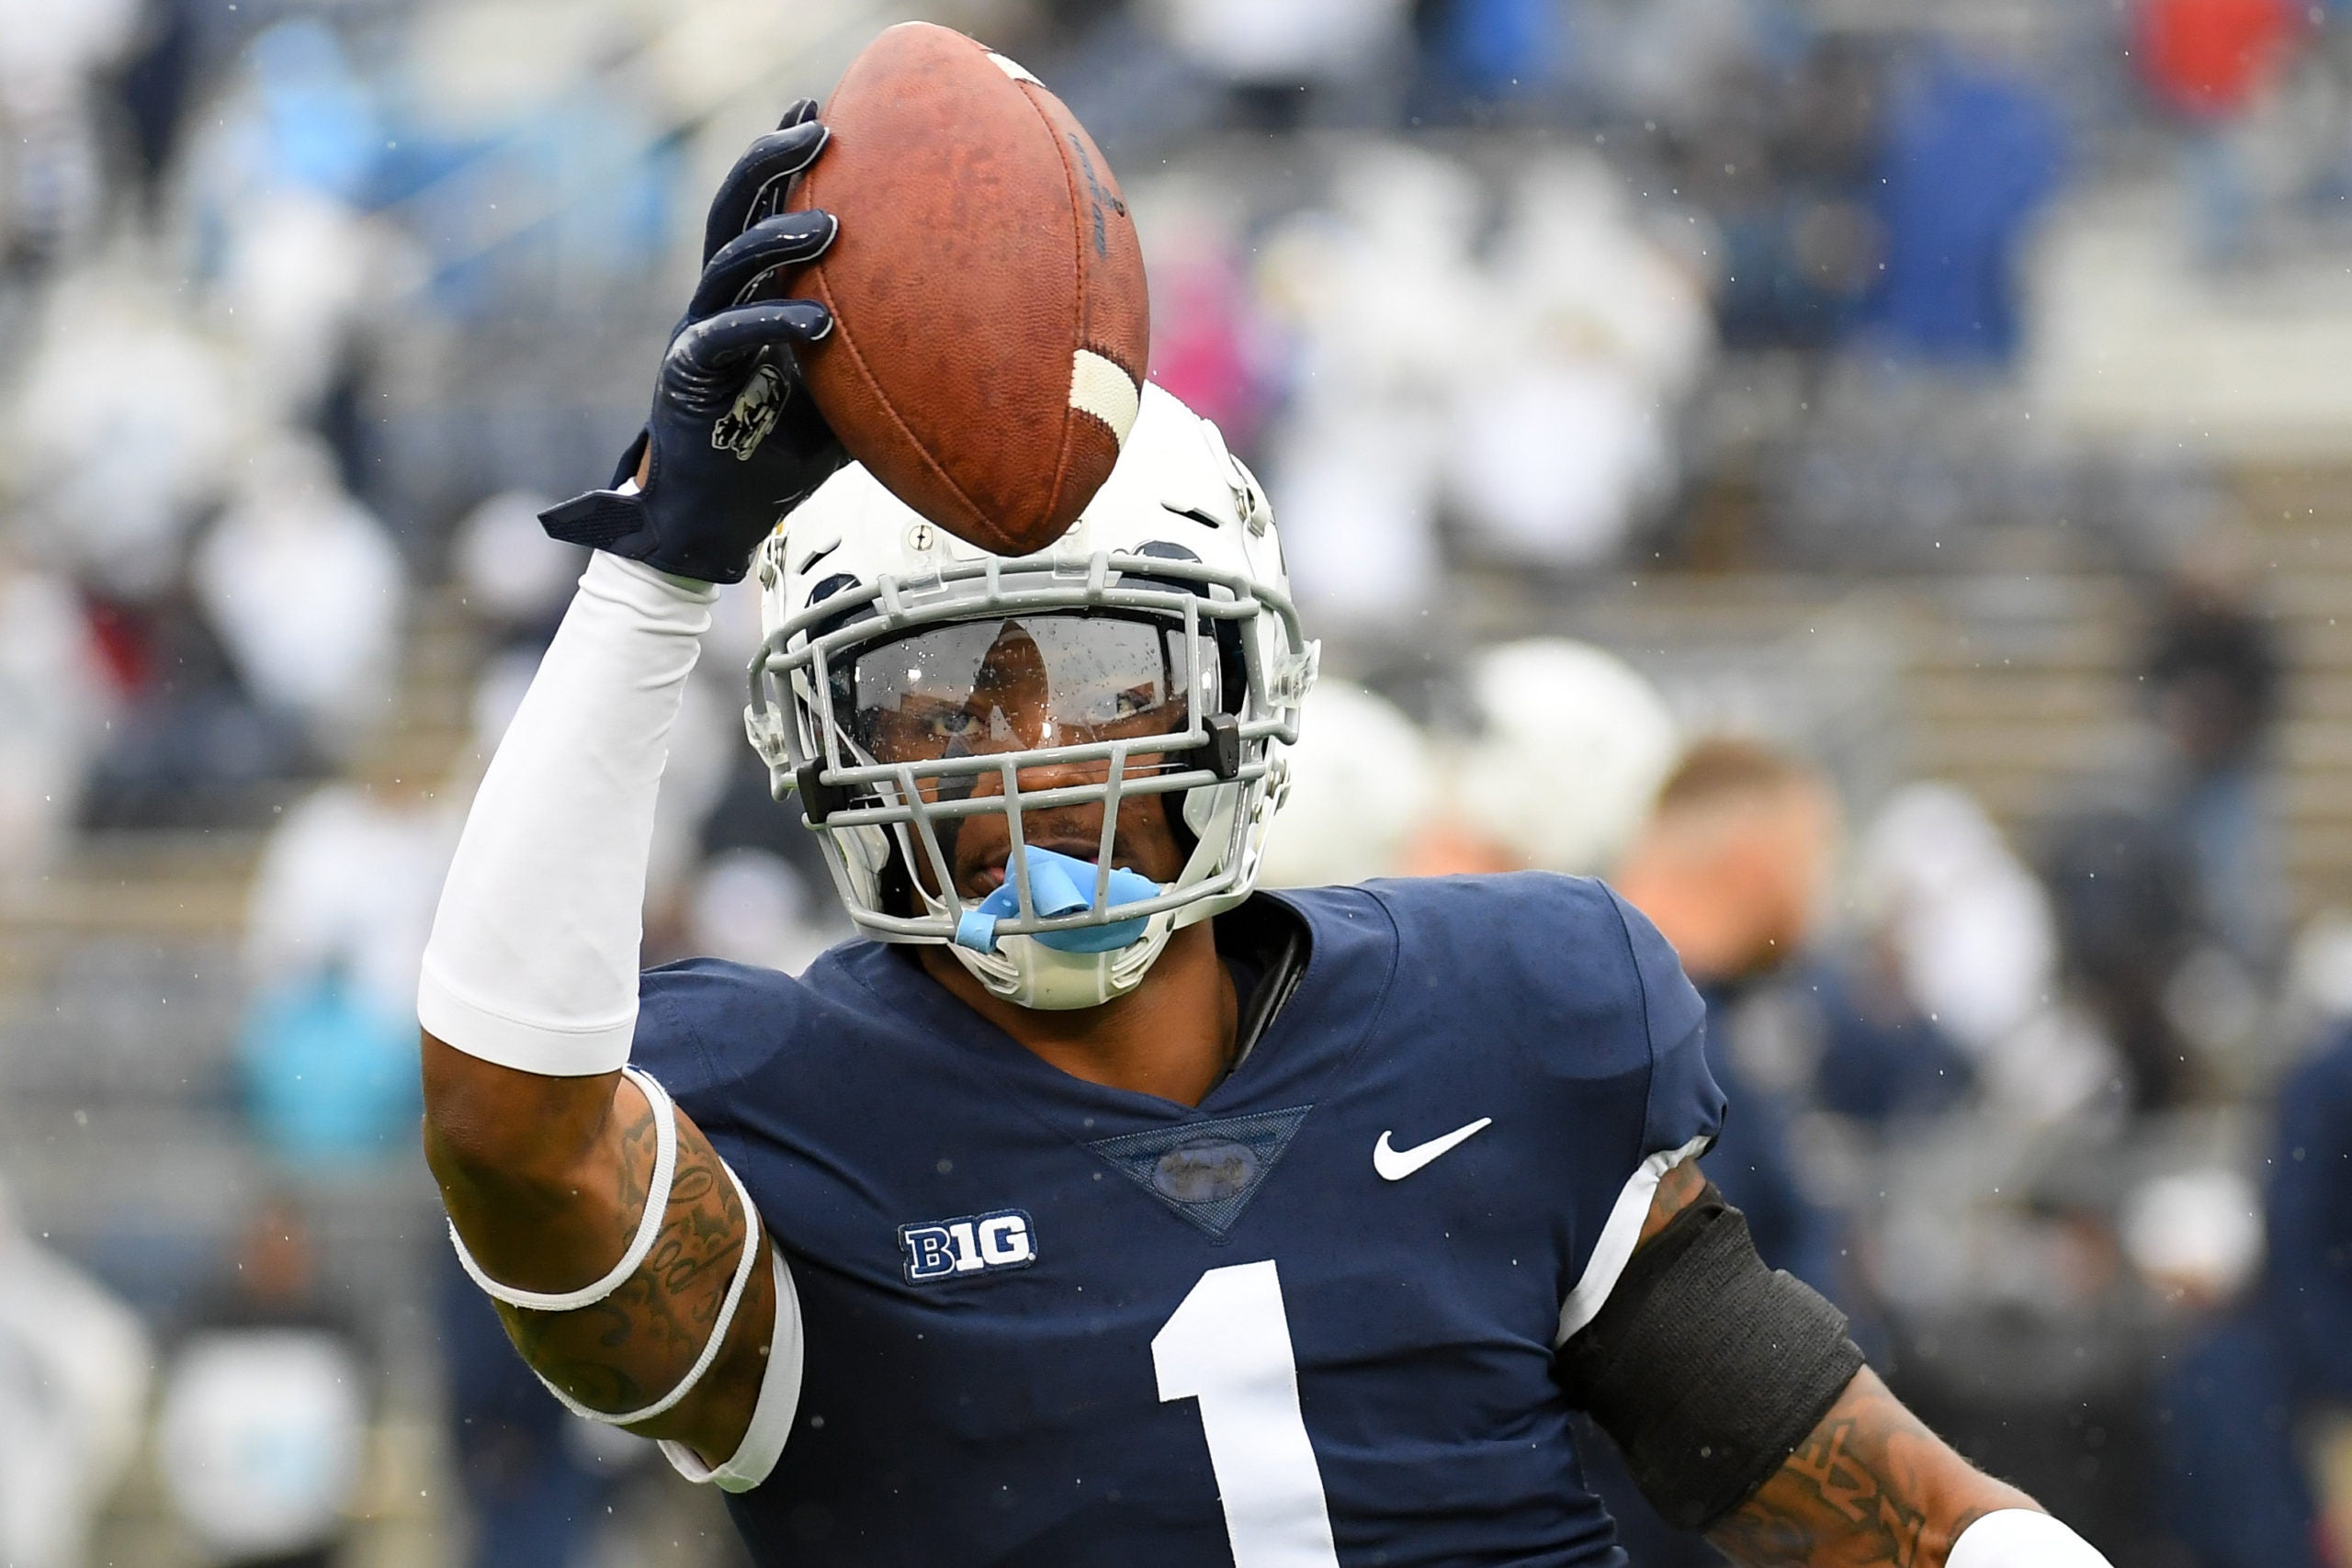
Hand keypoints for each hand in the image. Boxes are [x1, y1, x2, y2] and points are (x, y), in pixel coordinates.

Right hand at [540, 102, 847, 583]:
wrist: (721, 519)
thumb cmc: (782, 452)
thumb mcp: (849, 396)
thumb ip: (882, 358)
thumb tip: (968, 345)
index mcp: (751, 295)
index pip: (763, 208)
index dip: (786, 158)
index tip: (823, 108)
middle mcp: (720, 301)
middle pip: (734, 208)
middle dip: (772, 160)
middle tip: (819, 127)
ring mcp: (699, 333)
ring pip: (729, 260)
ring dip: (778, 235)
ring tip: (829, 221)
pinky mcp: (686, 376)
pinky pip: (728, 336)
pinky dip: (774, 324)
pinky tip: (819, 322)